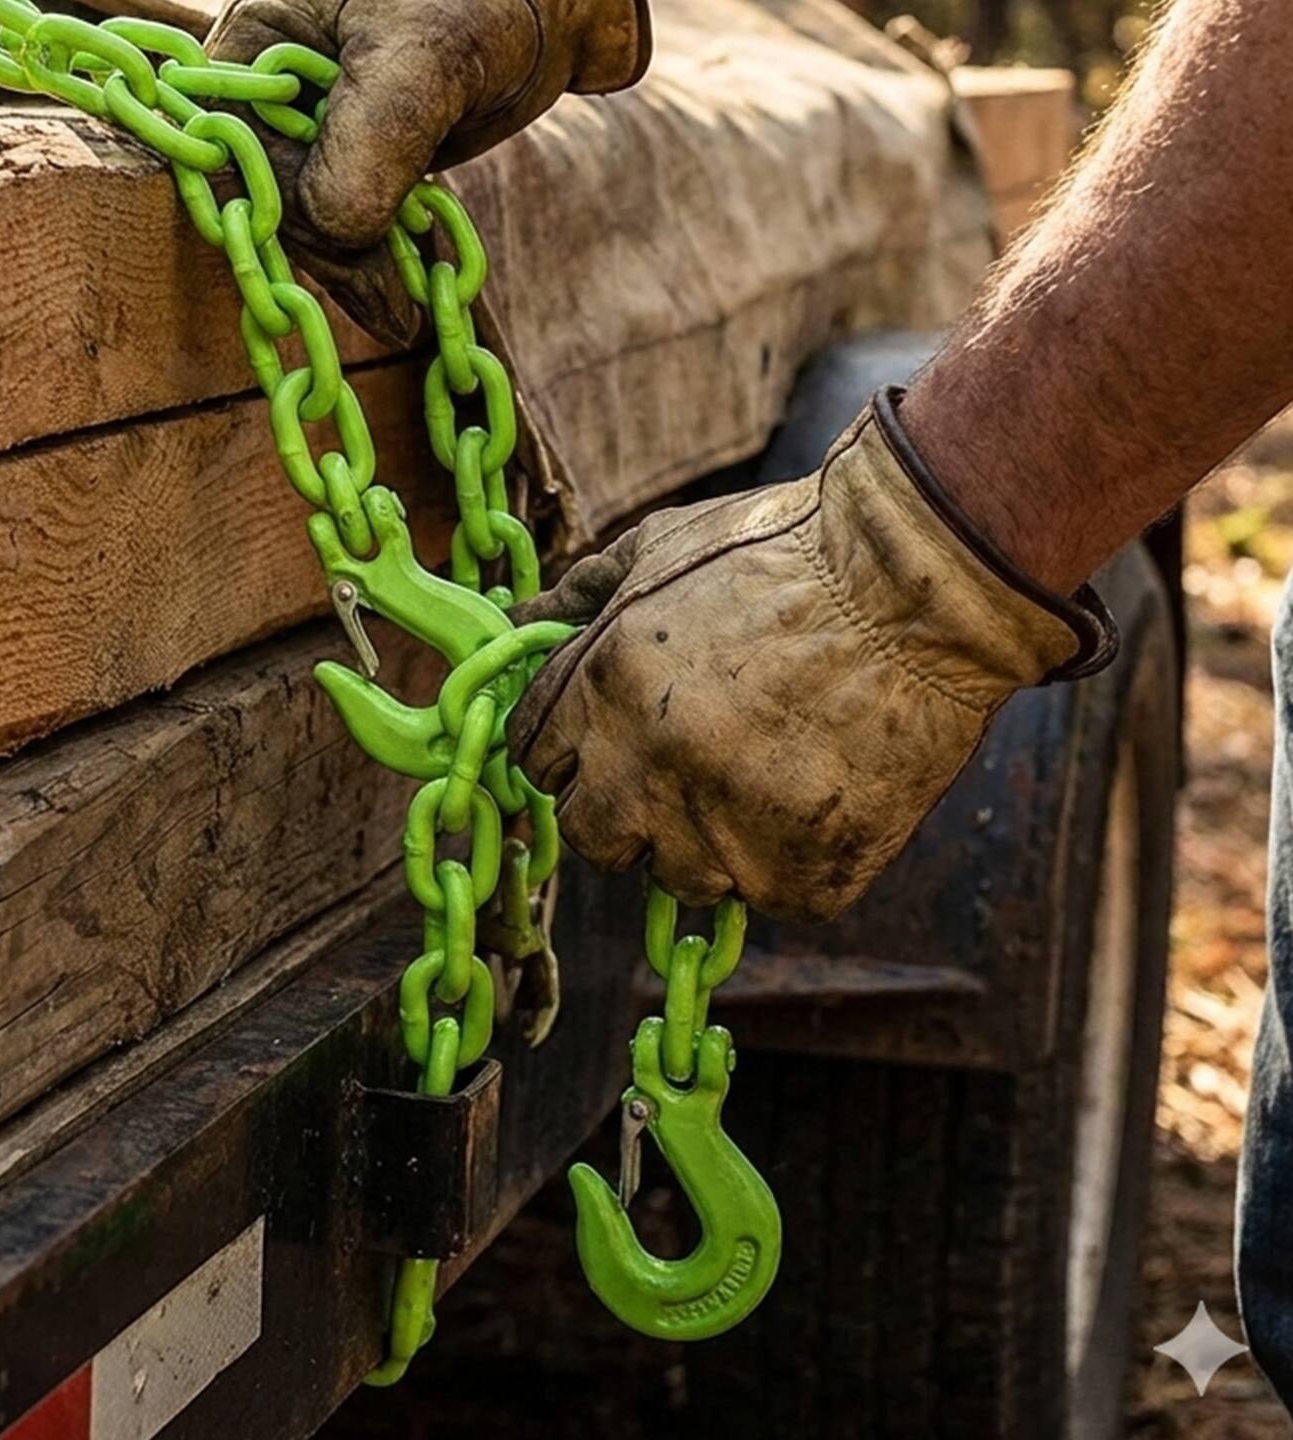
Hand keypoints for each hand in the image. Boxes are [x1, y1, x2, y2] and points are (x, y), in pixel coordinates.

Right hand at [204, 0, 646, 318]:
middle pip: (267, 190)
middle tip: (394, 307)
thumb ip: (368, 137)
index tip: (336, 243)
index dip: (269, 199)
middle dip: (328, 244)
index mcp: (258, 33)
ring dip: (356, 265)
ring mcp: (315, 122)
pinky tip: (412, 298)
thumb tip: (331, 229)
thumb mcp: (424, 50)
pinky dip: (379, 256)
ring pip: (310, 217)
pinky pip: (350, 219)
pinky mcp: (360, 153)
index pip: (227, 141)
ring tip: (409, 314)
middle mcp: (271, 82)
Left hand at [505, 390, 1116, 921]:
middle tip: (683, 767)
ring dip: (712, 837)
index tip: (605, 738)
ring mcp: (728, 829)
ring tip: (768, 767)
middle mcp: (650, 769)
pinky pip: (773, 894)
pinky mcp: (805, 874)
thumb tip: (519, 618)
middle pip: (593, 837)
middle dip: (624, 809)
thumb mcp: (662, 545)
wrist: (919, 585)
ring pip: (684, 875)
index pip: (534, 759)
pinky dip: (793, 858)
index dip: (569, 747)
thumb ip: (581, 592)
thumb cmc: (787, 548)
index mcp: (603, 689)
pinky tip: (823, 789)